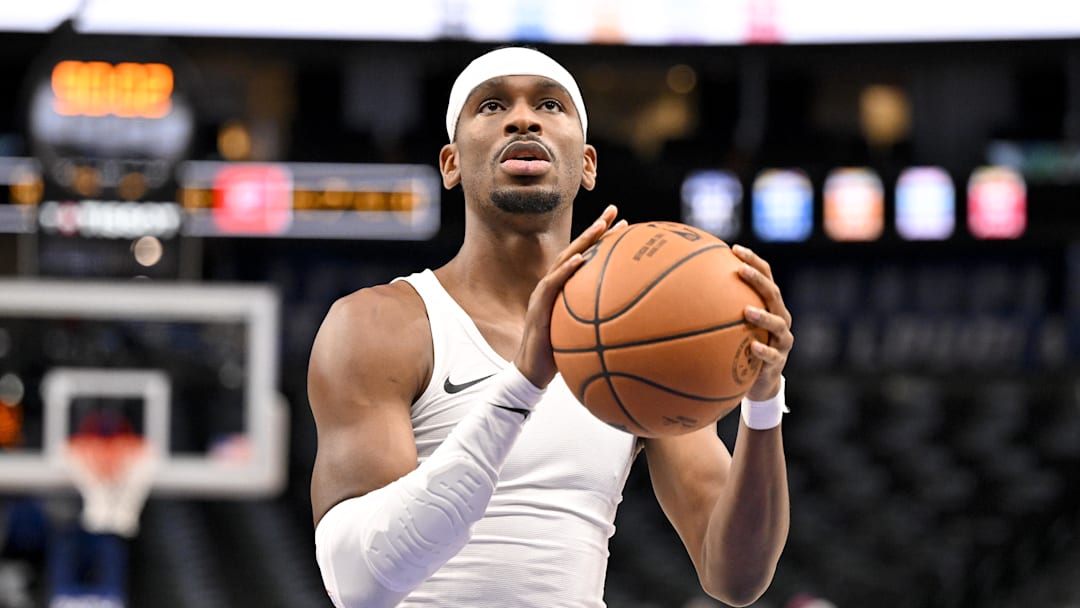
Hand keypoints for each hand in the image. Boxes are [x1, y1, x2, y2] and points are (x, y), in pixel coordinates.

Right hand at [514, 204, 623, 387]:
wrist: (533, 373)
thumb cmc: (560, 356)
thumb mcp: (585, 336)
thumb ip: (602, 324)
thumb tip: (636, 326)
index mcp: (564, 290)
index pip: (585, 257)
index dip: (602, 239)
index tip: (624, 224)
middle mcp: (553, 286)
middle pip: (575, 249)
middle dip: (595, 228)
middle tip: (614, 210)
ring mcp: (543, 294)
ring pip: (564, 260)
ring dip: (583, 241)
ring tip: (601, 226)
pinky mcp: (538, 307)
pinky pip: (551, 285)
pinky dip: (565, 270)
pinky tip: (579, 259)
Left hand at [733, 244, 793, 401]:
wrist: (760, 385)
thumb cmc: (742, 349)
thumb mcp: (732, 328)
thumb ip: (718, 310)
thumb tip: (682, 291)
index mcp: (770, 306)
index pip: (767, 277)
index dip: (754, 261)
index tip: (735, 249)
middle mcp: (780, 319)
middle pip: (773, 294)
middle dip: (758, 280)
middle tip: (740, 270)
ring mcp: (782, 340)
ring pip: (777, 324)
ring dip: (762, 316)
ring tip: (746, 310)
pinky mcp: (778, 362)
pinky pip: (772, 356)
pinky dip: (763, 350)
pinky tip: (752, 347)